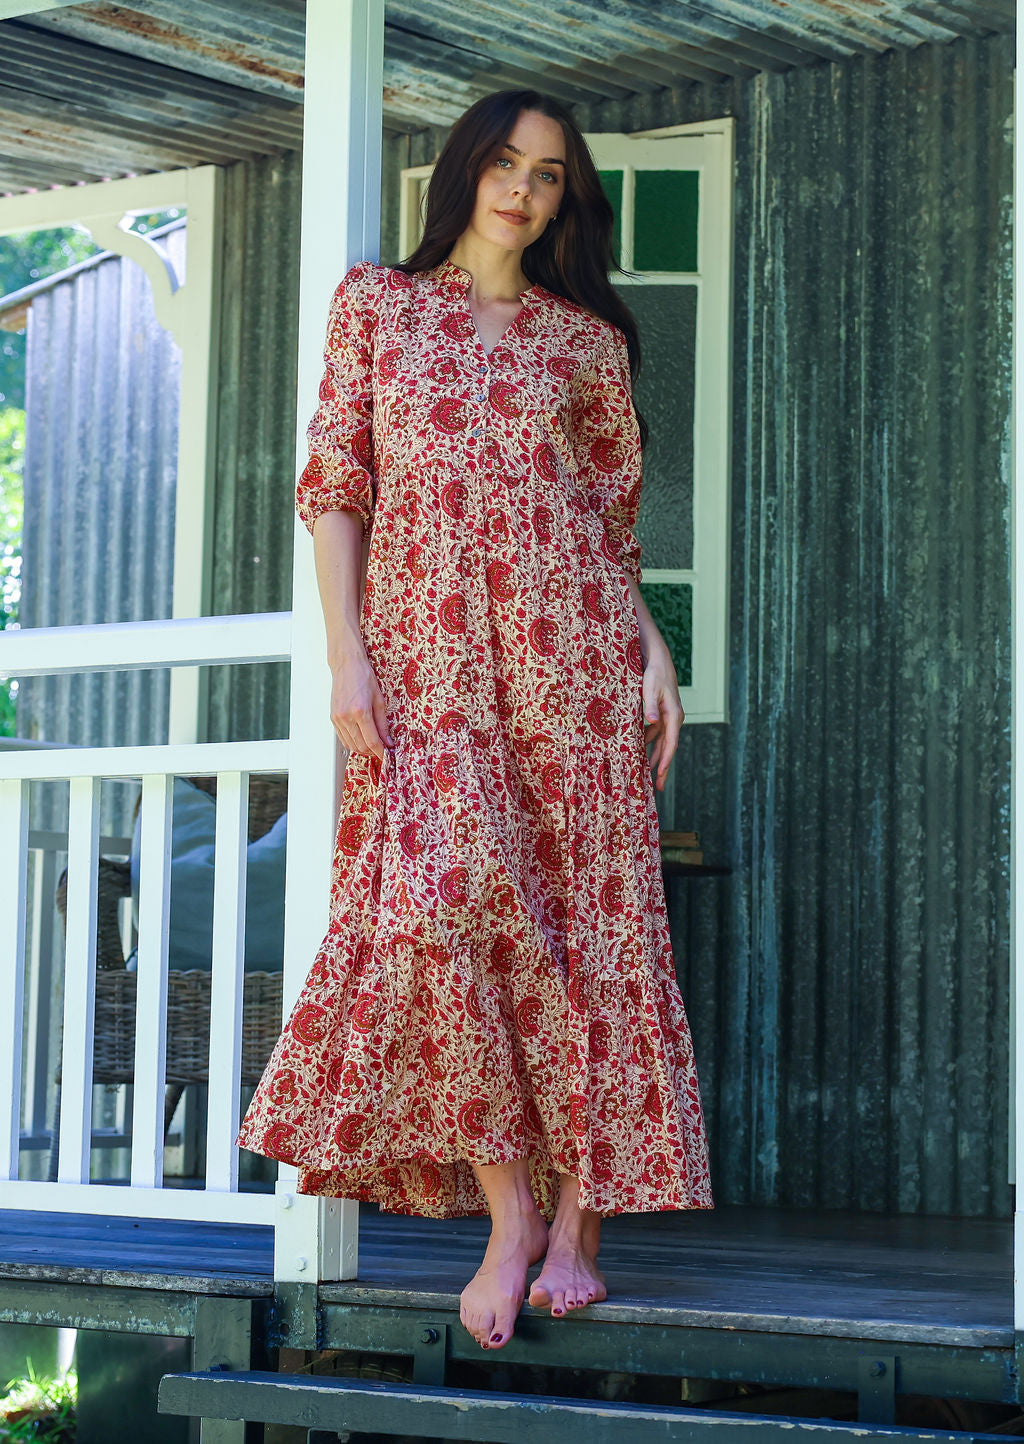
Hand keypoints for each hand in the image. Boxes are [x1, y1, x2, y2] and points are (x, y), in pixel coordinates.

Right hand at [329, 648, 392, 759]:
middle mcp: (347, 717)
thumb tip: (388, 740)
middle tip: (382, 751)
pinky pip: (343, 738)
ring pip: (351, 745)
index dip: (381, 752)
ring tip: (373, 747)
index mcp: (361, 711)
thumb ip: (383, 724)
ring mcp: (338, 718)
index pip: (372, 741)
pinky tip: (361, 741)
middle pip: (361, 746)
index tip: (387, 756)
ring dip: (363, 750)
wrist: (346, 665)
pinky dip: (353, 743)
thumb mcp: (380, 700)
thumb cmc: (363, 677)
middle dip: (373, 752)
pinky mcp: (333, 718)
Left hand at [642, 649, 683, 790]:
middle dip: (661, 767)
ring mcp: (666, 718)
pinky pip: (654, 735)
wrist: (658, 660)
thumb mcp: (649, 688)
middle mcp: (672, 719)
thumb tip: (651, 720)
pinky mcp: (660, 715)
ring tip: (646, 775)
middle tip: (657, 787)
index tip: (659, 775)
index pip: (670, 743)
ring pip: (660, 743)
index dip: (664, 760)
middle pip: (667, 748)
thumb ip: (649, 705)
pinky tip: (638, 754)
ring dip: (653, 758)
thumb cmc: (654, 674)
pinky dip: (648, 745)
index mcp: (673, 716)